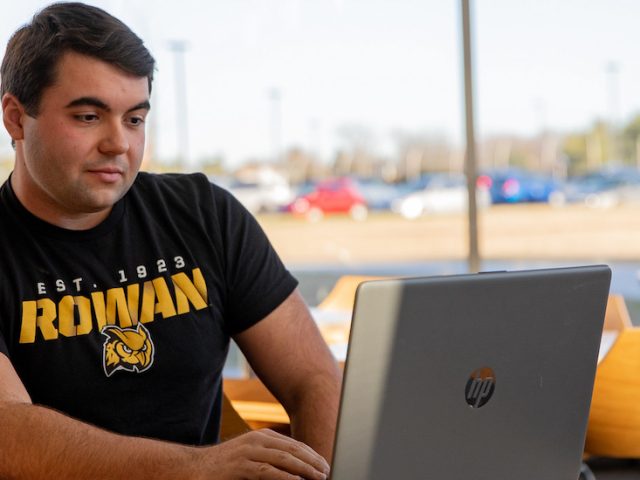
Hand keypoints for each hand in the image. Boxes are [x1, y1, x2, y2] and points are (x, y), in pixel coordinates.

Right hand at [194, 429, 329, 478]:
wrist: (193, 468)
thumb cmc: (225, 467)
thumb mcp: (251, 457)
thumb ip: (270, 459)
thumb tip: (296, 471)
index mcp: (262, 436)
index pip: (293, 445)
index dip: (310, 455)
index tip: (324, 464)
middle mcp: (257, 440)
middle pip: (292, 450)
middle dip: (312, 461)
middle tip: (326, 471)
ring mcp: (248, 452)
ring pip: (283, 459)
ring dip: (304, 469)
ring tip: (319, 477)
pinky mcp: (240, 466)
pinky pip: (267, 471)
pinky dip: (285, 477)